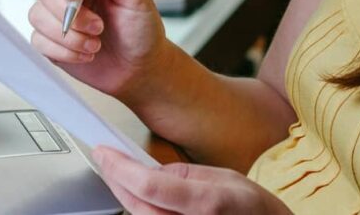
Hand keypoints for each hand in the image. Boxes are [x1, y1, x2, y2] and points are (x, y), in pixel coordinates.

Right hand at [28, 0, 171, 101]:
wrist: (139, 66)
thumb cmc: (140, 27)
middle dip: (71, 13)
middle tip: (99, 27)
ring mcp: (55, 14)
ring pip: (37, 16)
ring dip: (70, 35)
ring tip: (95, 44)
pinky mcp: (49, 40)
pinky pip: (38, 41)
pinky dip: (64, 52)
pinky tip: (86, 54)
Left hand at [92, 146, 292, 214]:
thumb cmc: (256, 210)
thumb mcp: (227, 177)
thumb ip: (185, 174)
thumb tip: (150, 170)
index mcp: (207, 202)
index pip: (148, 185)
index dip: (120, 167)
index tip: (104, 150)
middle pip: (135, 205)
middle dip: (115, 179)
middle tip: (105, 158)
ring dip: (124, 195)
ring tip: (118, 174)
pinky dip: (139, 209)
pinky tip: (136, 196)